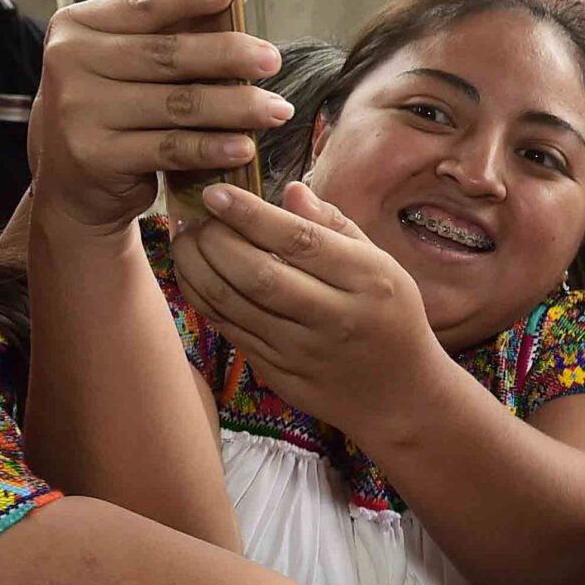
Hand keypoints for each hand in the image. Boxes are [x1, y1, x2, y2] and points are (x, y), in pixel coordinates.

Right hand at [29, 0, 289, 237]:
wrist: (72, 182)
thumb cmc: (113, 106)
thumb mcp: (129, 58)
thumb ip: (175, 23)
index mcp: (79, 26)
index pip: (142, 7)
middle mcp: (70, 63)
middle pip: (165, 56)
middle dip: (227, 56)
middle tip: (272, 60)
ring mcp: (79, 112)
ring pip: (175, 104)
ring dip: (234, 107)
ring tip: (277, 109)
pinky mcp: (97, 157)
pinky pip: (170, 148)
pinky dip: (212, 147)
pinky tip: (245, 147)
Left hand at [168, 181, 442, 432]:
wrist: (399, 394)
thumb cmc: (390, 315)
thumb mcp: (382, 263)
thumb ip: (336, 225)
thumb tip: (290, 190)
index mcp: (368, 280)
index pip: (299, 241)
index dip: (250, 214)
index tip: (215, 193)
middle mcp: (335, 316)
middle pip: (258, 274)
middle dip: (215, 241)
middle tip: (195, 220)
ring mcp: (303, 351)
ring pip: (234, 305)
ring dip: (197, 269)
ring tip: (184, 242)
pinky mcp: (279, 373)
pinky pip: (230, 330)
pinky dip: (203, 298)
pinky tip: (194, 275)